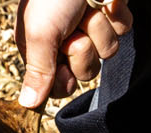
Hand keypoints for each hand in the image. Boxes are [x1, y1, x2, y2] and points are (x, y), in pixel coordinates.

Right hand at [16, 0, 131, 107]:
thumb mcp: (41, 33)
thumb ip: (38, 71)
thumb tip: (27, 104)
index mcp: (41, 46)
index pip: (59, 86)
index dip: (65, 78)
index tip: (61, 60)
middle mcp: (65, 38)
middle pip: (86, 72)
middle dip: (83, 50)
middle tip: (73, 28)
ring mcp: (90, 25)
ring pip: (107, 51)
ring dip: (100, 29)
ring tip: (88, 8)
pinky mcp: (113, 12)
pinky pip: (123, 30)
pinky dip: (118, 15)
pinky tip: (107, 1)